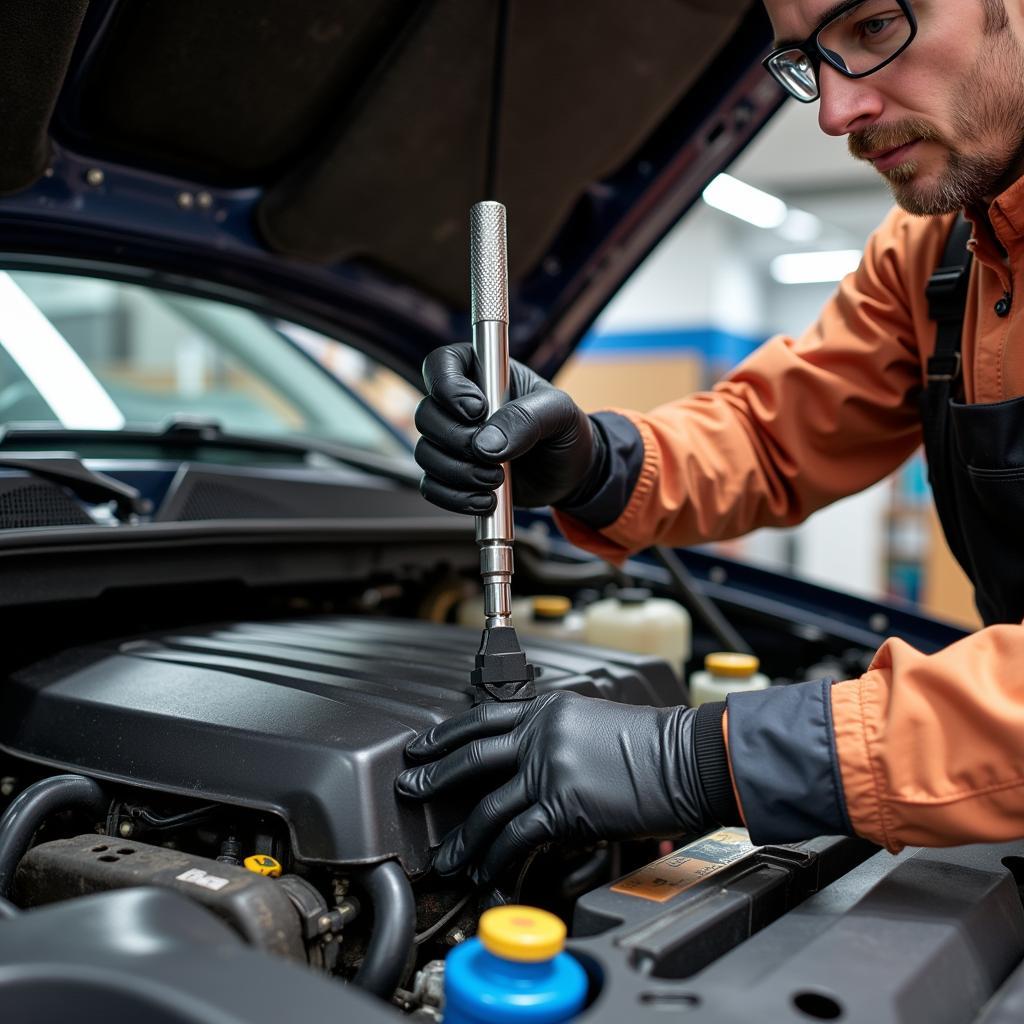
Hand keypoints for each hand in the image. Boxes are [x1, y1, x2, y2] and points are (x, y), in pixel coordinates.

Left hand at [395, 691, 713, 886]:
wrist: (687, 757)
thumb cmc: (651, 742)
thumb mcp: (593, 721)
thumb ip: (554, 735)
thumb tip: (528, 763)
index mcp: (547, 710)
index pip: (481, 719)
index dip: (444, 735)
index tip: (420, 746)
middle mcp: (541, 736)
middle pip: (472, 759)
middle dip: (433, 778)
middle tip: (410, 790)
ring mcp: (549, 771)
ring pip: (488, 809)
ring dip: (463, 840)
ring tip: (448, 859)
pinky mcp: (563, 807)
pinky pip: (516, 839)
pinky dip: (497, 861)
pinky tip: (488, 874)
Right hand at [414, 343, 601, 513]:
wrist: (571, 473)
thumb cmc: (566, 430)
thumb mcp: (559, 413)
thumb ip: (526, 418)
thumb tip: (485, 444)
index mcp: (482, 373)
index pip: (442, 365)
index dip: (449, 388)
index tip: (477, 411)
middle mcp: (459, 405)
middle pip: (426, 415)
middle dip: (458, 442)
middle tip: (494, 456)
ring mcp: (453, 441)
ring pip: (425, 454)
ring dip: (459, 473)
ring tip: (496, 480)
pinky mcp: (453, 474)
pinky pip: (432, 486)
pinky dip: (456, 498)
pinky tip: (486, 500)